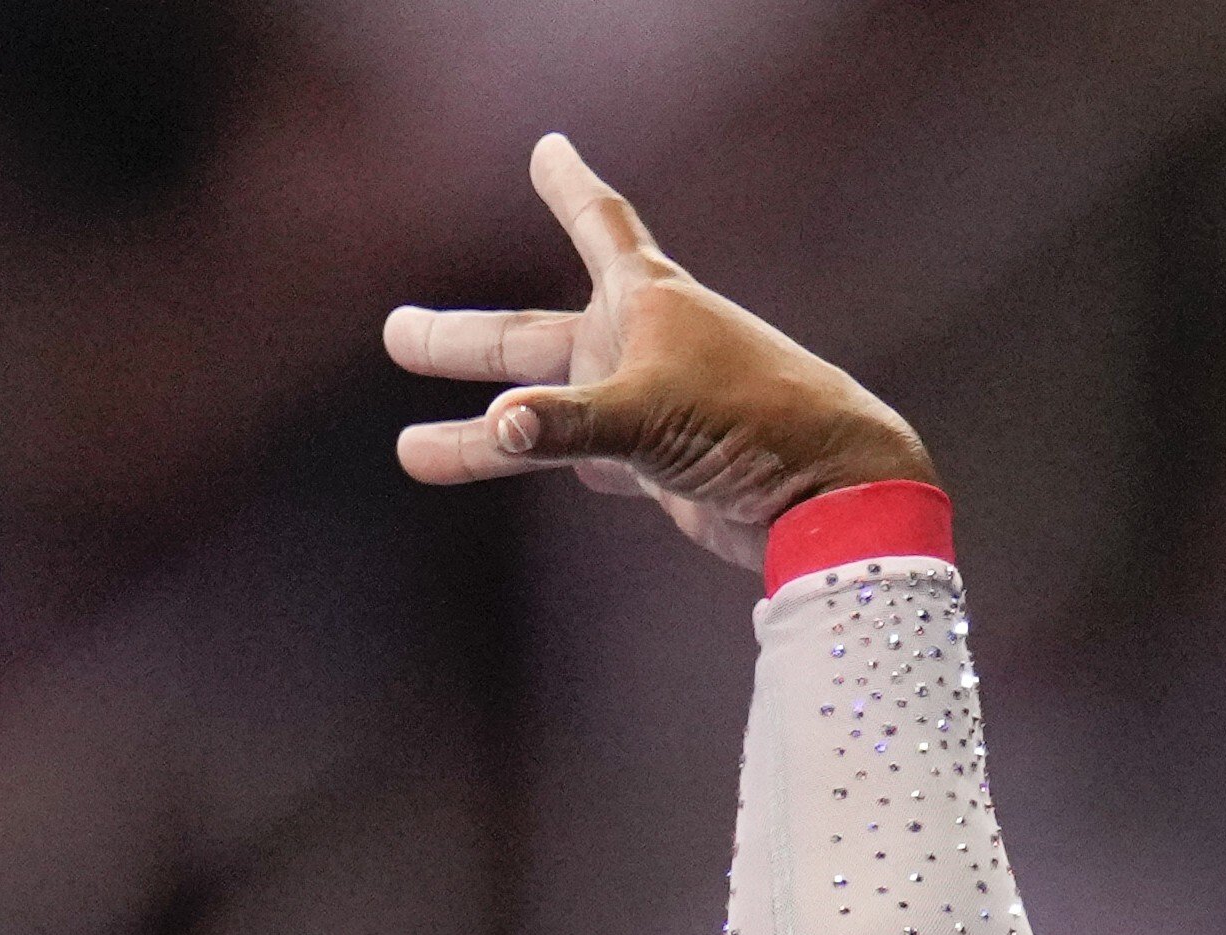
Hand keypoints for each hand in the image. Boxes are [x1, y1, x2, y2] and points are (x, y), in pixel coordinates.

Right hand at [385, 134, 933, 570]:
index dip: (568, 184)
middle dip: (463, 340)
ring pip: (543, 410)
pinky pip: (583, 455)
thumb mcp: (648, 416)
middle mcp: (640, 345)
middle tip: (397, 333)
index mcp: (646, 300)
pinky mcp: (660, 462)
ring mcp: (648, 405)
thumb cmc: (752, 425)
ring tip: (412, 450)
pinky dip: (544, 454)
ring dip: (482, 430)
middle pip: (529, 334)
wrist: (828, 496)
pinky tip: (512, 454)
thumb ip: (566, 425)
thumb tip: (499, 426)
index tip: (548, 147)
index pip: (595, 222)